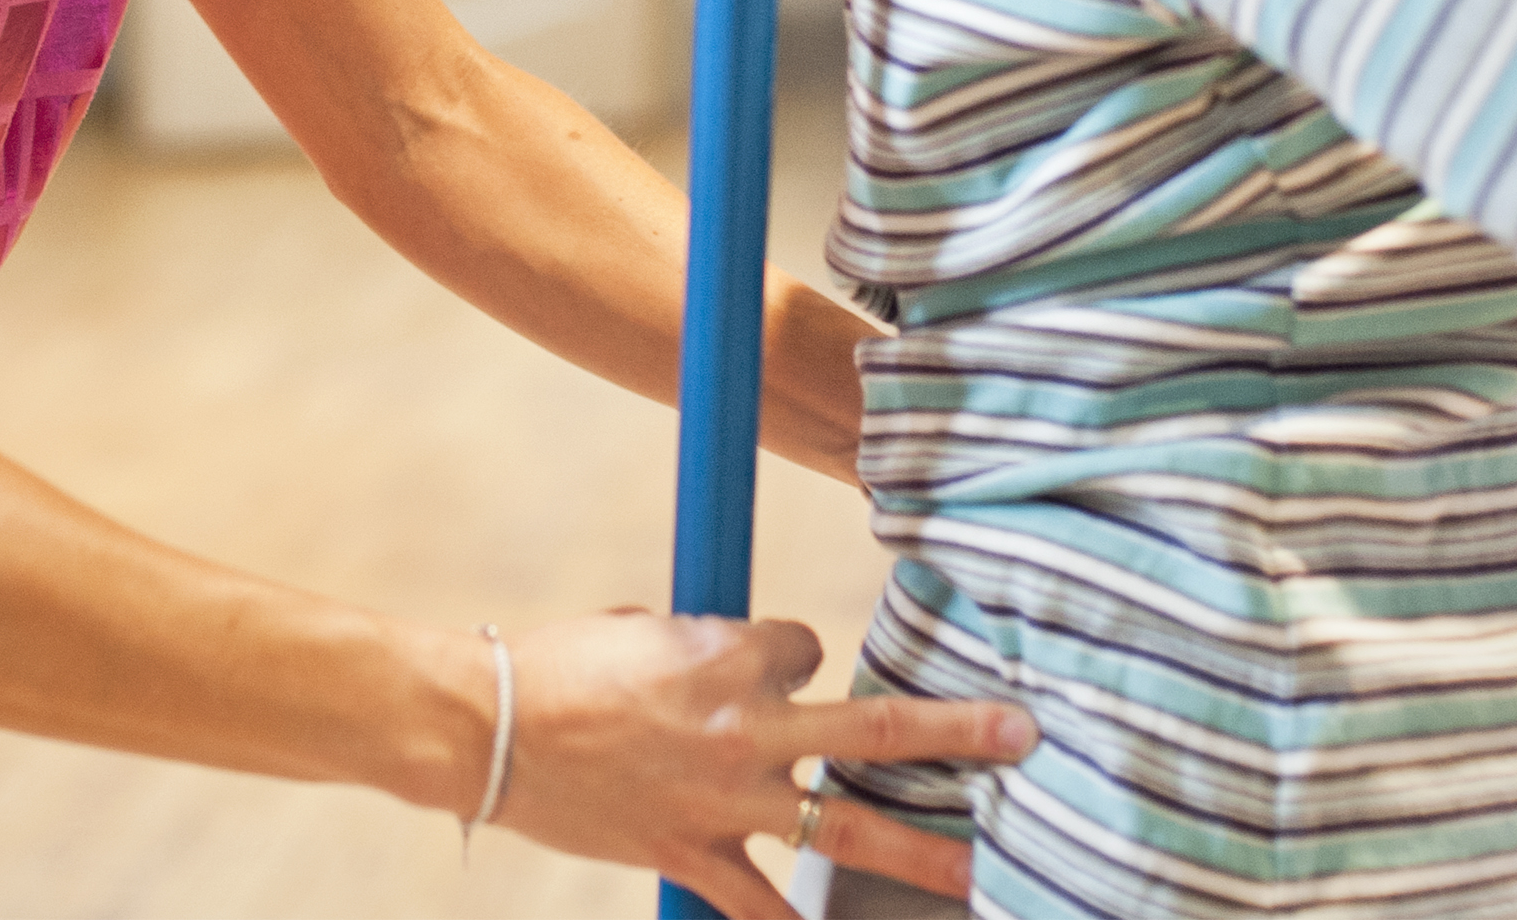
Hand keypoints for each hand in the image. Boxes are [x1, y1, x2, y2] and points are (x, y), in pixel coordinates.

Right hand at [493, 610, 1032, 919]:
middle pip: (877, 724)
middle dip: (959, 732)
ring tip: (980, 871)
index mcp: (732, 649)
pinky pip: (761, 909)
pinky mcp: (691, 855)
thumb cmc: (558, 664)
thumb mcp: (643, 626)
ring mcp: (726, 799)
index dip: (801, 655)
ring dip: (921, 849)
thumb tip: (734, 658)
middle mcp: (747, 725)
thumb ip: (703, 645)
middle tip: (1026, 734)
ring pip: (847, 823)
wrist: (490, 727)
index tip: (785, 665)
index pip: (808, 646)